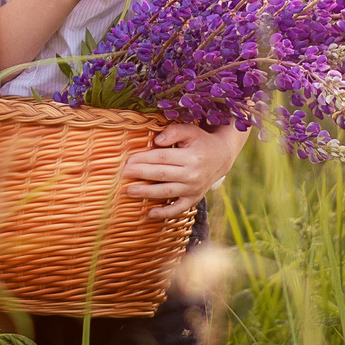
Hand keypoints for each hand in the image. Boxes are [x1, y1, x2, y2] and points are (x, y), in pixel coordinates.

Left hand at [121, 121, 248, 220]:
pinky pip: (178, 209)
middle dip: (140, 174)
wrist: (222, 157)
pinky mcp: (194, 199)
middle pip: (161, 175)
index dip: (143, 159)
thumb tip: (156, 141)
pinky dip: (164, 213)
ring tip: (128, 191)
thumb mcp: (190, 130)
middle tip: (122, 175)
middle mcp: (192, 175)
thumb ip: (173, 132)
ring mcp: (193, 189)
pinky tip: (149, 214)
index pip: (162, 158)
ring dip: (146, 193)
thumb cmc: (201, 141)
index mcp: (191, 157)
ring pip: (166, 192)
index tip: (127, 160)